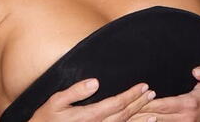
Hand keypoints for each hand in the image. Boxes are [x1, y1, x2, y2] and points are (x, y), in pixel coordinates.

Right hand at [30, 79, 155, 121]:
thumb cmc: (46, 119)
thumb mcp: (55, 101)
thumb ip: (75, 91)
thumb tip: (95, 81)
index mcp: (89, 116)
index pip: (117, 104)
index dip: (132, 95)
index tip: (143, 85)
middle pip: (124, 115)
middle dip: (139, 103)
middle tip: (151, 92)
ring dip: (139, 116)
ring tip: (153, 109)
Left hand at [130, 66, 199, 121]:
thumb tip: (197, 70)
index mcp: (188, 106)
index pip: (162, 105)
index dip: (147, 102)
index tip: (133, 98)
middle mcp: (183, 120)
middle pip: (155, 117)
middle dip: (138, 113)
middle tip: (122, 109)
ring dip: (140, 121)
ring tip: (124, 117)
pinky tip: (135, 121)